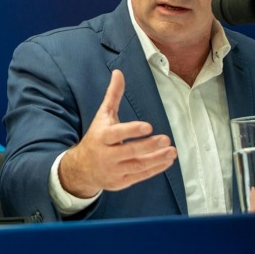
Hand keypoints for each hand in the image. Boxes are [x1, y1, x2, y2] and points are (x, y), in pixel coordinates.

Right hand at [59, 69, 176, 197]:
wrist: (82, 168)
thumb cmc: (97, 136)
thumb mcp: (103, 115)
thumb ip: (113, 95)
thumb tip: (119, 72)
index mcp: (101, 136)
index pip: (117, 134)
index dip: (132, 131)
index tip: (148, 127)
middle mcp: (106, 155)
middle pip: (130, 151)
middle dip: (149, 146)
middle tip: (166, 139)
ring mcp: (114, 170)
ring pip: (137, 166)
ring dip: (156, 159)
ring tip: (172, 151)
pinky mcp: (121, 182)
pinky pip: (140, 176)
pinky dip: (154, 169)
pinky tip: (167, 161)